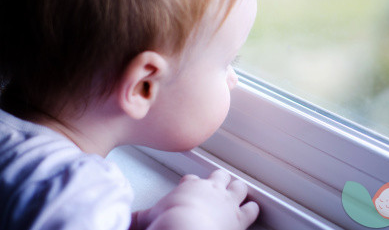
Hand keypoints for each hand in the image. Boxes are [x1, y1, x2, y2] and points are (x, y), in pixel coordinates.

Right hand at [133, 170, 258, 229]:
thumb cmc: (169, 223)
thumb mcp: (147, 219)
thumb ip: (137, 218)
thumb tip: (124, 221)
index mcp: (190, 187)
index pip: (192, 180)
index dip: (191, 184)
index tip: (189, 186)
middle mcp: (210, 190)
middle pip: (219, 177)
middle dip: (219, 180)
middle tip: (217, 185)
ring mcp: (227, 202)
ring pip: (238, 187)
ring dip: (238, 189)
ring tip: (237, 191)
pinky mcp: (240, 217)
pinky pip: (252, 209)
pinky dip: (252, 209)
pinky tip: (252, 209)